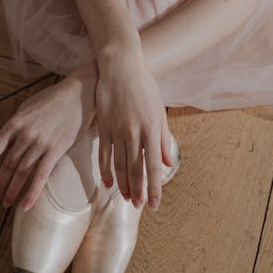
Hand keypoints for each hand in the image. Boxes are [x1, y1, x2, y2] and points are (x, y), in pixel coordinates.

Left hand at [0, 59, 97, 211]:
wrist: (79, 94)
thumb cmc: (52, 99)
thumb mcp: (27, 107)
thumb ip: (16, 125)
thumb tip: (6, 142)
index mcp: (15, 122)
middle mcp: (25, 134)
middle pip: (8, 165)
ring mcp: (41, 142)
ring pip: (22, 173)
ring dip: (12, 190)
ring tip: (6, 203)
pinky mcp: (56, 149)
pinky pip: (41, 176)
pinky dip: (32, 193)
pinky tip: (25, 206)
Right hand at [95, 47, 171, 210]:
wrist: (121, 67)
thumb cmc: (144, 87)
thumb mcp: (159, 111)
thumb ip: (163, 138)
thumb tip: (169, 162)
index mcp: (152, 128)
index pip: (154, 165)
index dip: (155, 187)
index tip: (154, 204)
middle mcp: (134, 131)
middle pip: (135, 169)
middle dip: (139, 190)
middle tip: (140, 205)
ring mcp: (117, 130)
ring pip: (119, 165)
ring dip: (123, 184)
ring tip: (126, 198)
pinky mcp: (103, 127)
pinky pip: (103, 154)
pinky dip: (105, 171)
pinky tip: (108, 183)